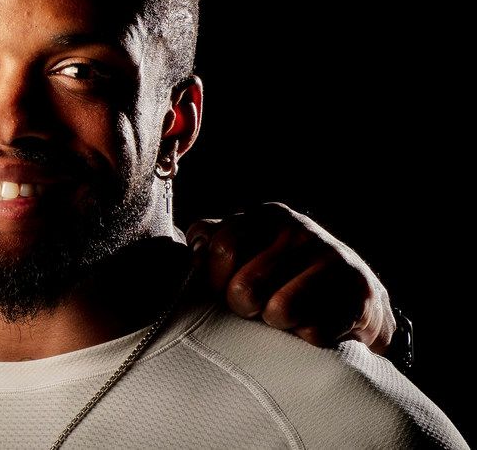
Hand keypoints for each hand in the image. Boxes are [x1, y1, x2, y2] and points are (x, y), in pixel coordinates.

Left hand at [186, 202, 394, 352]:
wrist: (356, 299)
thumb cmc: (284, 274)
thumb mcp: (248, 247)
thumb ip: (214, 240)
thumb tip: (195, 247)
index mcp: (268, 216)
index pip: (222, 247)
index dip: (215, 280)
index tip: (223, 289)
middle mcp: (301, 230)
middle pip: (244, 288)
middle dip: (244, 307)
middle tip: (258, 306)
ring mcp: (333, 260)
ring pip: (278, 312)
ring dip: (276, 324)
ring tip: (287, 315)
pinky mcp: (359, 296)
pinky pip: (311, 332)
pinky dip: (307, 337)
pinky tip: (316, 323)